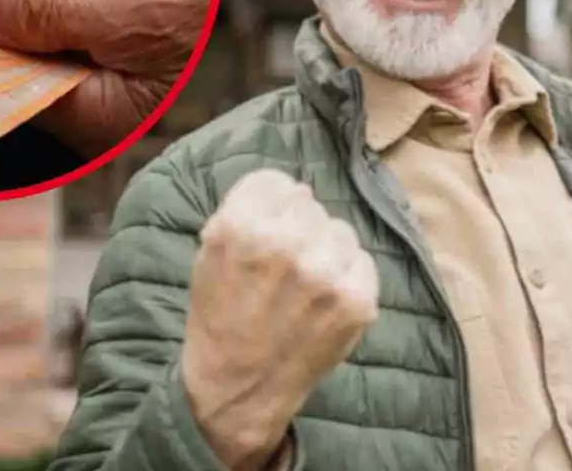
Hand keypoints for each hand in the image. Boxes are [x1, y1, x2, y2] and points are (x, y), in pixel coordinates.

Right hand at [182, 169, 379, 470]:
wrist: (238, 389)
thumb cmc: (220, 317)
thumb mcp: (209, 254)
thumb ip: (244, 211)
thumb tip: (294, 189)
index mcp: (241, 228)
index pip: (275, 181)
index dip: (270, 204)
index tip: (266, 226)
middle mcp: (285, 245)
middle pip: (308, 203)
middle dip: (296, 227)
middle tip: (283, 265)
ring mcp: (326, 274)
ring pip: (339, 229)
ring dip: (325, 249)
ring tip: (304, 284)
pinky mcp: (357, 301)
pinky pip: (362, 260)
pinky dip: (347, 275)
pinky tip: (324, 300)